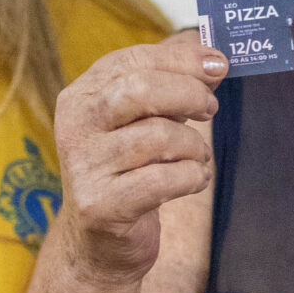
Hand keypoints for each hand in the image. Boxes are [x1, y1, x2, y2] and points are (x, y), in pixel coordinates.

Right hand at [52, 29, 225, 285]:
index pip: (131, 61)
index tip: (218, 65)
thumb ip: (169, 81)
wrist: (98, 243)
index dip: (181, 59)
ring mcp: (84, 167)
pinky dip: (191, 177)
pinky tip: (192, 180)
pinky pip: (163, 180)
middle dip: (188, 94)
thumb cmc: (127, 172)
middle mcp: (75, 126)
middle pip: (139, 90)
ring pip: (157, 136)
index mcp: (81, 96)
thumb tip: (208, 49)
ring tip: (198, 157)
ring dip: (194, 146)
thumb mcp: (141, 120)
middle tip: (210, 109)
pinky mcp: (100, 205)